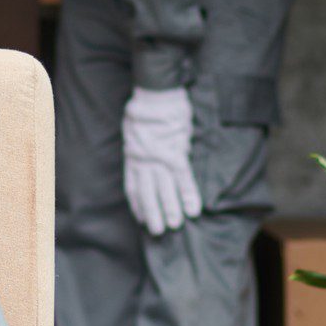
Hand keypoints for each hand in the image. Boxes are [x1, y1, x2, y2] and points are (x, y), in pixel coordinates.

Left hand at [121, 87, 201, 235]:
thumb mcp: (134, 131)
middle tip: (158, 231)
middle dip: (153, 213)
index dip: (137, 206)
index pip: (133, 187)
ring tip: (175, 226)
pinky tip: (193, 209)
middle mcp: (143, 161)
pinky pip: (183, 178)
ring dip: (170, 209)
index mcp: (132, 157)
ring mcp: (160, 158)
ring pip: (164, 189)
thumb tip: (140, 155)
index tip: (141, 220)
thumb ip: (138, 147)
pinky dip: (188, 194)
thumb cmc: (146, 110)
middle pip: (147, 192)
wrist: (155, 94)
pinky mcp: (177, 153)